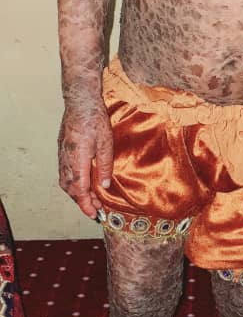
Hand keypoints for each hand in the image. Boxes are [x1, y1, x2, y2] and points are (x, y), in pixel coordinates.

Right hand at [58, 100, 112, 219]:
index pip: (79, 189)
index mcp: (78, 159)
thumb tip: (104, 187)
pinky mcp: (62, 150)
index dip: (86, 204)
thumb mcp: (106, 144)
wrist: (80, 102)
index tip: (94, 214)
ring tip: (90, 199)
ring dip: (76, 194)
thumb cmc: (95, 119)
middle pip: (71, 189)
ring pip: (65, 182)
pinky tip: (81, 183)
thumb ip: (105, 167)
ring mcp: (62, 155)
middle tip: (96, 209)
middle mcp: (66, 160)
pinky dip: (72, 183)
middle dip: (82, 202)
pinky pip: (64, 173)